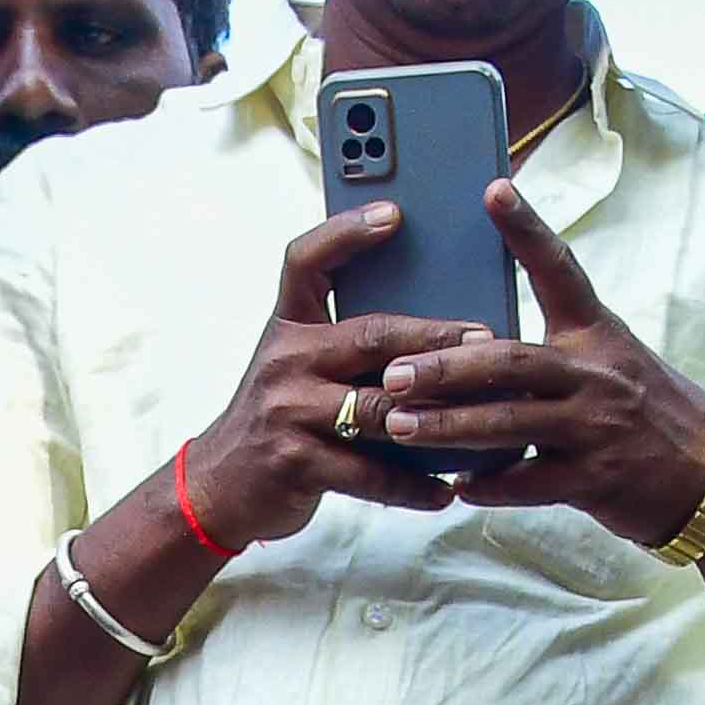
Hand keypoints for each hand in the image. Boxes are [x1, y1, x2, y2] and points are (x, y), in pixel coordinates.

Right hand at [185, 202, 482, 545]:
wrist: (218, 487)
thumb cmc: (278, 420)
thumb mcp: (296, 366)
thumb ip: (346, 346)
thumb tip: (431, 336)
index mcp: (288, 326)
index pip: (305, 260)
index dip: (347, 232)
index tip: (395, 214)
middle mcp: (285, 360)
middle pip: (370, 334)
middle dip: (434, 336)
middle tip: (486, 339)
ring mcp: (288, 411)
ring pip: (378, 407)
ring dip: (437, 414)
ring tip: (484, 418)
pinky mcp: (295, 462)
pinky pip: (368, 474)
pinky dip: (411, 486)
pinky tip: (445, 490)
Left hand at [380, 186, 704, 547]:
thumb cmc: (645, 409)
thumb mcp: (610, 360)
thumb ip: (552, 349)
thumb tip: (474, 342)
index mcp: (596, 333)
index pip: (560, 270)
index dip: (528, 229)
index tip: (494, 189)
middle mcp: (596, 374)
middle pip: (510, 360)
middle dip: (446, 366)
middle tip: (393, 371)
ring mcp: (596, 428)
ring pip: (510, 422)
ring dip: (449, 425)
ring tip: (399, 424)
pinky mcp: (596, 479)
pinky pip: (531, 482)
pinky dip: (490, 484)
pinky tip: (455, 485)